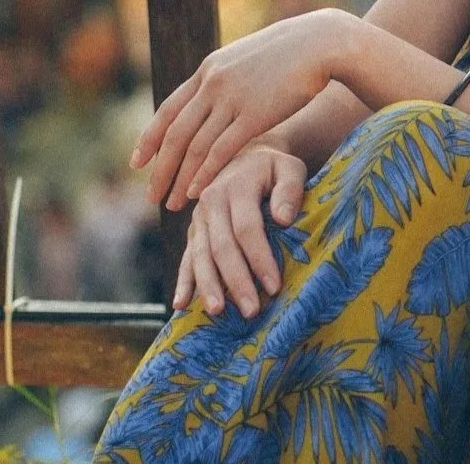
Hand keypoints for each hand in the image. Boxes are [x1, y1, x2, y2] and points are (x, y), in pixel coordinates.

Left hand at [131, 8, 350, 209]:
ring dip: (180, 179)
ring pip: (194, 146)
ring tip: (172, 204)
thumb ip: (224, 78)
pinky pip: (221, 150)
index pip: (168, 110)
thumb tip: (211, 95)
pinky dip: (205, 174)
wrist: (319, 43)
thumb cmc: (289, 53)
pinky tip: (197, 193)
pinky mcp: (254, 114)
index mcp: (208, 69)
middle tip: (151, 196)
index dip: (149, 139)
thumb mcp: (245, 59)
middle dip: (160, 169)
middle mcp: (213, 83)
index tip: (137, 163)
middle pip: (175, 134)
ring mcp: (232, 98)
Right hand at [175, 132, 307, 317]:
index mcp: (236, 186)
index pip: (247, 228)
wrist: (247, 157)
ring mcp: (199, 218)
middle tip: (251, 310)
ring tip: (219, 312)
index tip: (274, 286)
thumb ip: (289, 190)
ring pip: (201, 256)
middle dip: (236, 281)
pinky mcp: (194, 231)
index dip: (259, 259)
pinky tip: (180, 304)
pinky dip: (183, 281)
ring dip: (208, 286)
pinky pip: (187, 258)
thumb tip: (284, 219)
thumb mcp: (289, 168)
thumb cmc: (275, 169)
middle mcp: (211, 202)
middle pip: (222, 247)